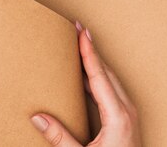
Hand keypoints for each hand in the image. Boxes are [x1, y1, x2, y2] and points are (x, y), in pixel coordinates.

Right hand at [31, 23, 140, 146]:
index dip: (88, 51)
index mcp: (118, 116)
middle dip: (91, 50)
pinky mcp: (126, 122)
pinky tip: (86, 76)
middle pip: (106, 72)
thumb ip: (60, 137)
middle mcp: (127, 111)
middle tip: (77, 30)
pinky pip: (111, 91)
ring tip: (79, 48)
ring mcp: (129, 116)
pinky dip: (97, 77)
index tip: (81, 31)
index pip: (98, 74)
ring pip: (110, 80)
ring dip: (95, 63)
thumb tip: (37, 117)